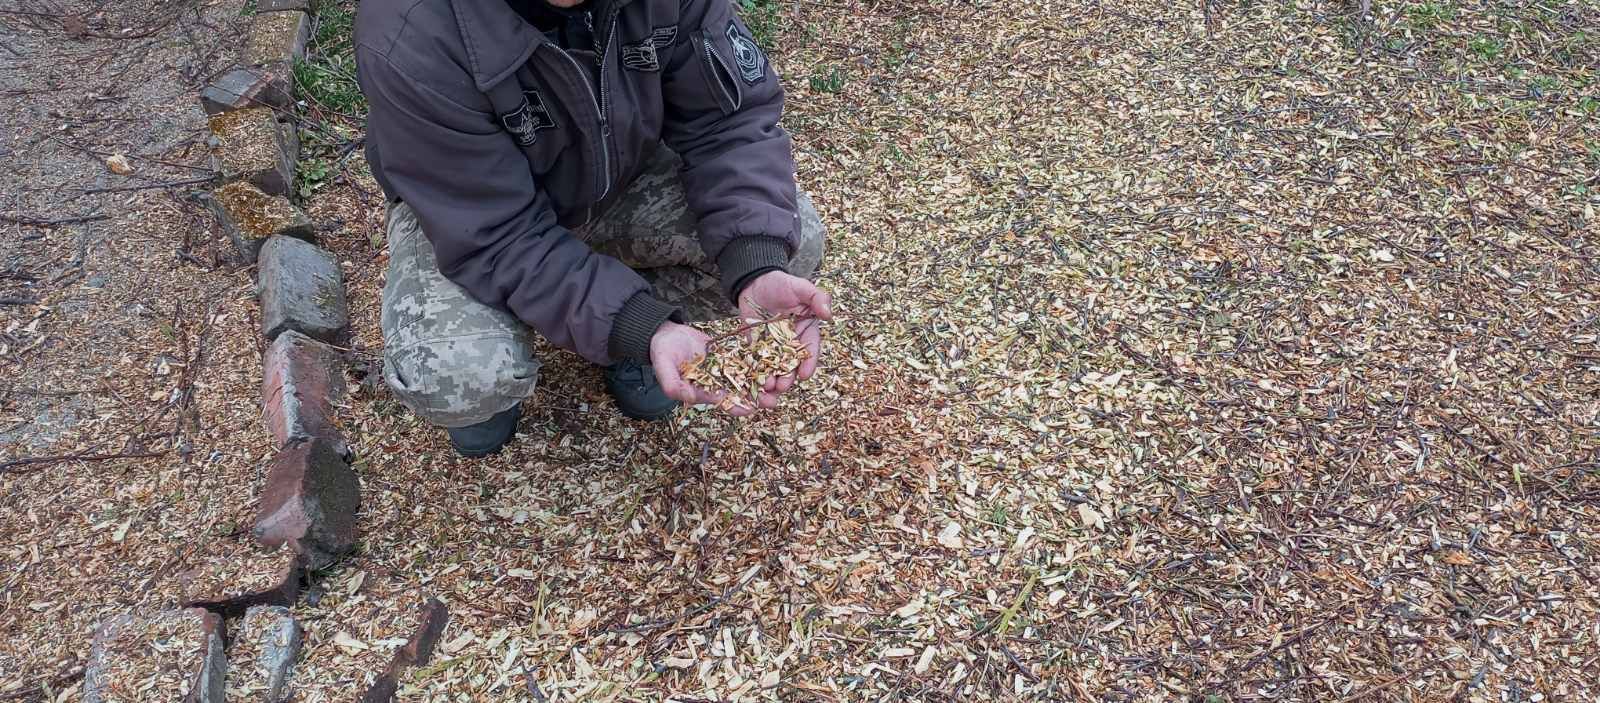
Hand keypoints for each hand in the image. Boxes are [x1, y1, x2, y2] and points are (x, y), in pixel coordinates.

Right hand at [648, 321, 771, 415]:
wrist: (666, 334)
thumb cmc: (662, 352)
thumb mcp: (663, 367)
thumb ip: (673, 384)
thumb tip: (689, 399)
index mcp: (700, 391)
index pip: (720, 401)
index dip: (735, 406)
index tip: (750, 409)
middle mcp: (713, 383)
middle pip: (737, 393)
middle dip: (755, 398)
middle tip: (773, 401)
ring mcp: (721, 369)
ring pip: (743, 378)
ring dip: (760, 383)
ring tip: (779, 385)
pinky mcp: (726, 356)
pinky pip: (742, 361)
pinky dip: (756, 363)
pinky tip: (772, 363)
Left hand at [737, 271, 832, 393]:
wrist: (754, 282)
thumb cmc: (781, 283)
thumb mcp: (801, 287)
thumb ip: (817, 297)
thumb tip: (829, 314)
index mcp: (806, 330)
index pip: (810, 350)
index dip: (809, 364)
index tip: (805, 375)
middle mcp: (791, 342)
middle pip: (792, 364)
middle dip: (788, 377)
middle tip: (782, 386)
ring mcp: (773, 347)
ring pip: (775, 368)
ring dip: (772, 379)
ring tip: (767, 387)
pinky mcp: (756, 347)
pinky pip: (757, 363)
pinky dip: (756, 373)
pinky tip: (752, 381)